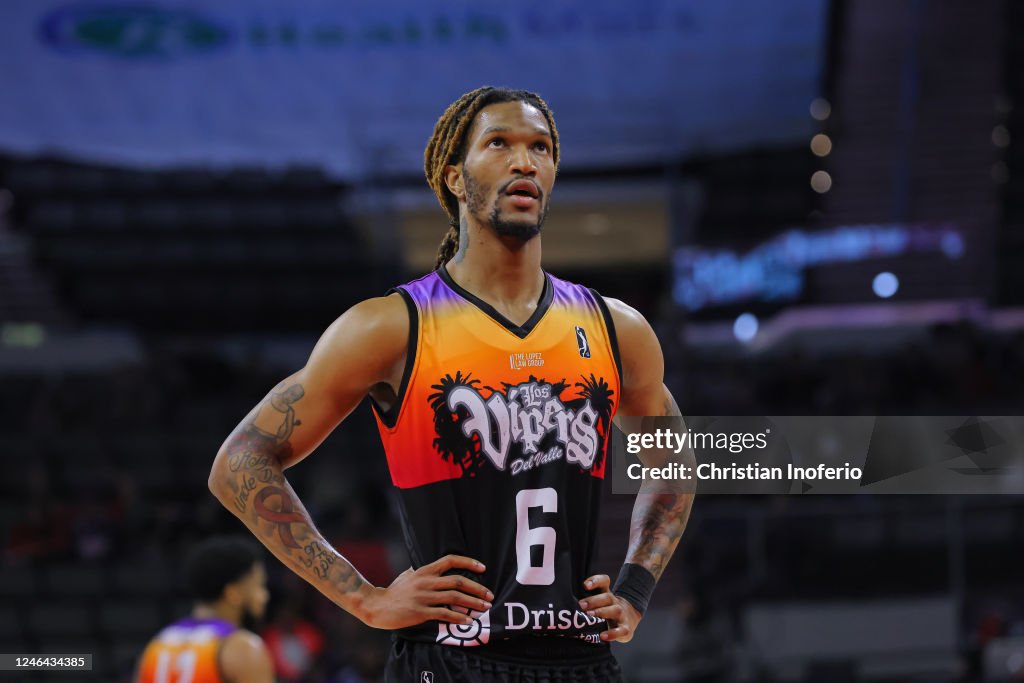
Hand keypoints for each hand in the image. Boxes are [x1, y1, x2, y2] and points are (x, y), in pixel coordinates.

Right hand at [356, 554, 492, 629]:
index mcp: (425, 571)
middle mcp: (426, 581)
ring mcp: (424, 597)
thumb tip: (431, 567)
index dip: (469, 562)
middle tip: (489, 595)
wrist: (376, 606)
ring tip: (484, 608)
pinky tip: (467, 622)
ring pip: (455, 598)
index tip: (483, 568)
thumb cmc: (393, 591)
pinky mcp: (420, 612)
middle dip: (477, 588)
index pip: (450, 560)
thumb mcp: (407, 575)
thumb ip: (421, 572)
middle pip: (458, 581)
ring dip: (473, 603)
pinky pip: (444, 614)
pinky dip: (458, 618)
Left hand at [579, 574, 642, 642]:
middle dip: (594, 600)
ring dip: (602, 612)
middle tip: (581, 605)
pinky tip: (603, 636)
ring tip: (590, 615)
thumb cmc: (607, 610)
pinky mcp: (626, 629)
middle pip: (607, 597)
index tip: (585, 585)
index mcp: (607, 594)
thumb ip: (586, 601)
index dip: (595, 581)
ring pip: (615, 610)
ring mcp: (622, 615)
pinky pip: (621, 631)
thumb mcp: (600, 603)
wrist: (630, 619)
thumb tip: (568, 603)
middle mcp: (615, 602)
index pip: (604, 581)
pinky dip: (612, 634)